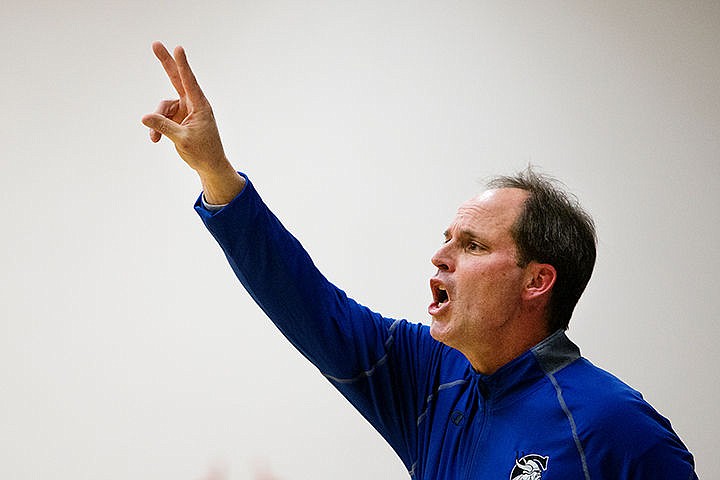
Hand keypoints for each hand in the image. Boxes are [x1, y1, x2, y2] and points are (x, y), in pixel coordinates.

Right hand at [142, 42, 244, 203]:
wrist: (209, 165)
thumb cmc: (202, 152)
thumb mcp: (182, 140)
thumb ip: (164, 127)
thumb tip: (144, 118)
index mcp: (200, 105)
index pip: (189, 81)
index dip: (182, 65)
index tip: (179, 49)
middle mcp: (193, 104)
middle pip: (177, 79)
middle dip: (166, 63)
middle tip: (155, 44)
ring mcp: (185, 110)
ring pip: (163, 107)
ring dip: (157, 121)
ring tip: (155, 138)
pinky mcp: (178, 119)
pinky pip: (162, 118)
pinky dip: (157, 128)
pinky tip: (156, 140)